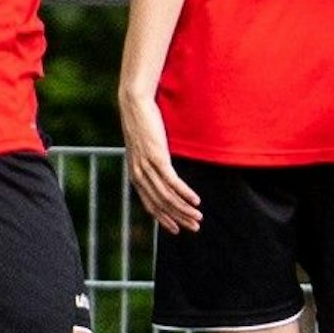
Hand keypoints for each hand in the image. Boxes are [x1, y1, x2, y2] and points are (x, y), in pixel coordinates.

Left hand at [118, 91, 201, 232]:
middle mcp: (139, 175)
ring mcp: (147, 167)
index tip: (176, 229)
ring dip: (185, 210)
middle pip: (161, 205)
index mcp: (135, 175)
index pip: (150, 205)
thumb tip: (162, 167)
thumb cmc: (141, 122)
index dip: (164, 219)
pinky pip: (173, 182)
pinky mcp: (157, 158)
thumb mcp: (144, 146)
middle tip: (194, 228)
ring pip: (167, 196)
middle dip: (178, 219)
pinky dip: (185, 193)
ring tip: (199, 218)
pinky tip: (196, 201)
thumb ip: (151, 160)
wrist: (134, 104)